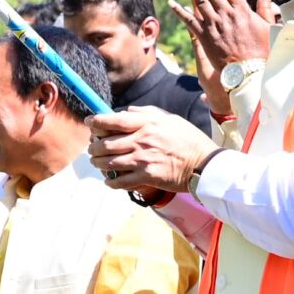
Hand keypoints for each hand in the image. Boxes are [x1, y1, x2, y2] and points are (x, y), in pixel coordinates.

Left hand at [88, 107, 220, 193]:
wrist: (204, 164)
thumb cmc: (188, 139)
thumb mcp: (169, 118)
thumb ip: (145, 113)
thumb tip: (125, 111)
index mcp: (147, 124)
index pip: (114, 121)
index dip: (97, 121)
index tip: (89, 122)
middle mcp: (142, 140)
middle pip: (106, 144)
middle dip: (94, 146)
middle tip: (92, 147)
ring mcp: (144, 160)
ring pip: (109, 163)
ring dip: (98, 163)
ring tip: (96, 162)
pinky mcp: (147, 177)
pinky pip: (120, 181)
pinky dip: (111, 182)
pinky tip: (109, 180)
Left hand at [174, 0, 273, 72]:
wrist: (249, 72)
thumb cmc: (263, 51)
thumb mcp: (269, 28)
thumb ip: (265, 9)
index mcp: (242, 11)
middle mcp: (226, 15)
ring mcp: (214, 26)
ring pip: (200, 1)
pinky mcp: (204, 38)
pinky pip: (189, 22)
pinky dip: (180, 11)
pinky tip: (172, 3)